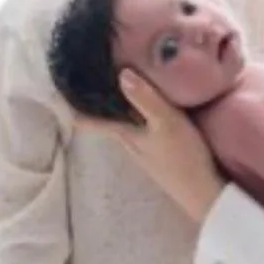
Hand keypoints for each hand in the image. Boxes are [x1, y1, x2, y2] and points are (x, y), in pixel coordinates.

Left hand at [74, 69, 225, 222]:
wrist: (203, 193)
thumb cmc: (184, 157)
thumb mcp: (167, 123)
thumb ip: (146, 99)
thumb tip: (121, 73)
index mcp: (124, 134)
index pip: (88, 120)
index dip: (72, 104)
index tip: (60, 85)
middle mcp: (128, 141)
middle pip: (103, 118)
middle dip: (95, 97)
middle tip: (89, 70)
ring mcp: (142, 148)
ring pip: (120, 121)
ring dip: (115, 103)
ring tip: (115, 78)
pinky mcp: (156, 151)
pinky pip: (136, 126)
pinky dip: (134, 111)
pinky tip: (144, 102)